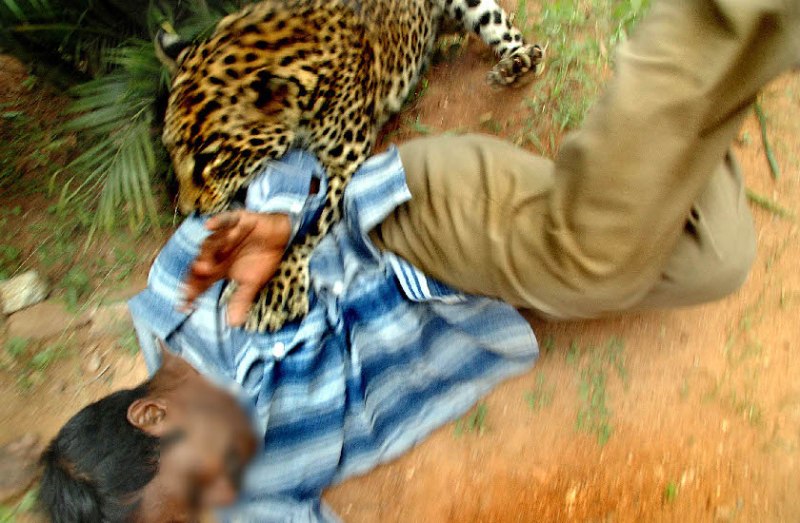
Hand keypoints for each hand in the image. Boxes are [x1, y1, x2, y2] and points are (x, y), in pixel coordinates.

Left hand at [183, 210, 291, 325]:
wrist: (280, 236)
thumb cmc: (262, 259)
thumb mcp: (252, 283)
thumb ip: (241, 300)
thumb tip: (233, 324)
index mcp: (218, 267)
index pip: (201, 280)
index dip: (192, 291)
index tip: (184, 305)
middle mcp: (217, 251)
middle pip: (202, 260)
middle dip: (198, 273)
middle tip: (193, 286)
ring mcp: (225, 235)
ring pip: (212, 242)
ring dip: (207, 253)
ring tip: (205, 266)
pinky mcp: (237, 220)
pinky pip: (225, 219)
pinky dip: (218, 222)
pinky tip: (209, 226)